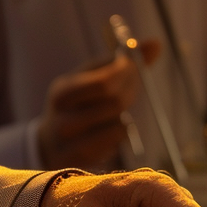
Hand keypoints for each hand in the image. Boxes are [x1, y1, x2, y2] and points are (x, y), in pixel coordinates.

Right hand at [38, 41, 160, 169]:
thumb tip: (157, 43)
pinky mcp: (81, 163)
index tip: (132, 67)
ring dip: (124, 117)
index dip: (126, 74)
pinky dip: (120, 134)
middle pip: (115, 103)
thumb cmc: (77, 103)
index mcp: (62, 92)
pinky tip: (109, 130)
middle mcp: (61, 120)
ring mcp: (71, 147)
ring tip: (114, 113)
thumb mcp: (89, 77)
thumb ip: (121, 61)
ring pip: (119, 126)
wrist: (49, 143)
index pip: (104, 82)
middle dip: (130, 92)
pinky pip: (117, 144)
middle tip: (131, 89)